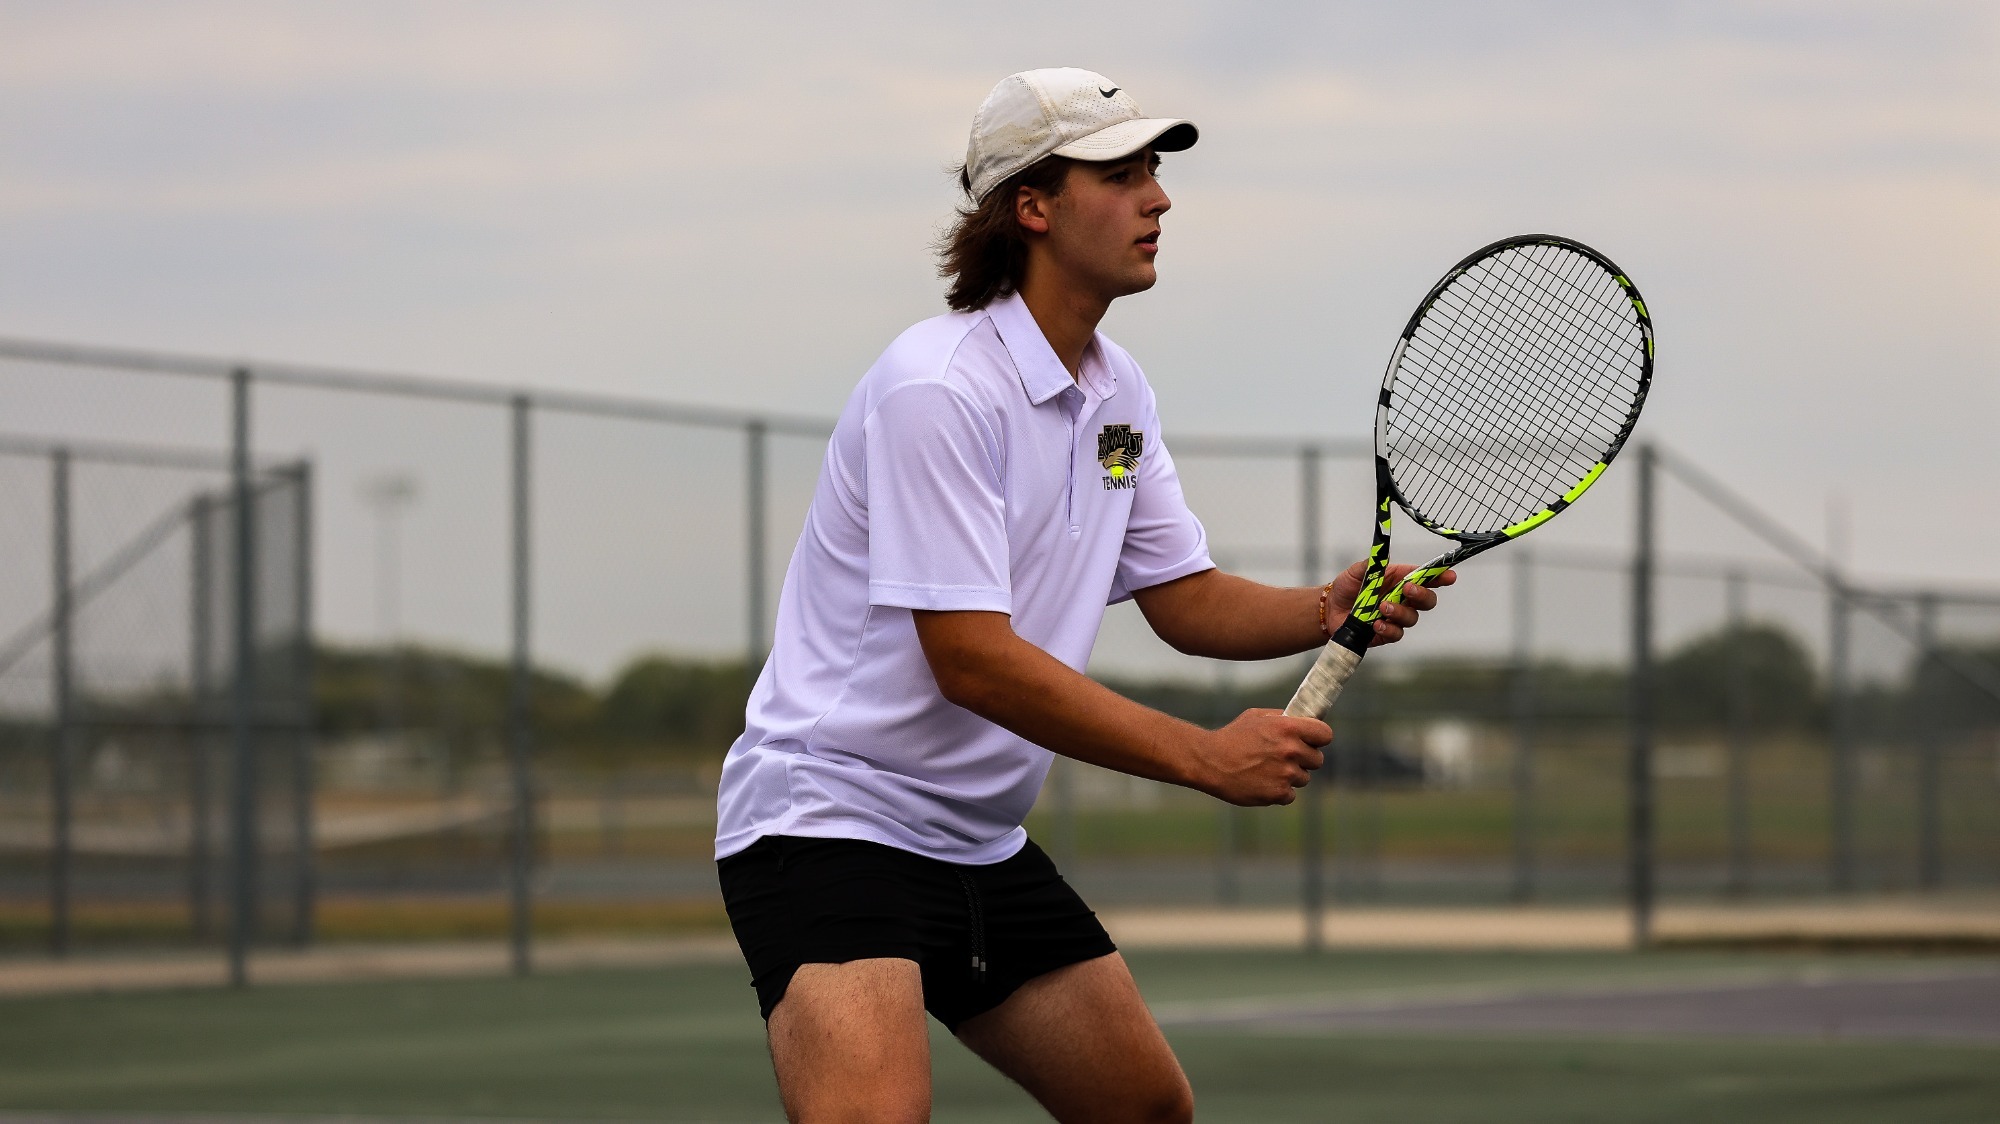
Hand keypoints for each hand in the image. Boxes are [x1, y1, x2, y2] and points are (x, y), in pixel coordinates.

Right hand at [1192, 709, 1331, 805]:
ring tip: (1267, 770)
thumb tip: (1302, 720)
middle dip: (1304, 759)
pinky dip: (1279, 791)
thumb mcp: (1256, 717)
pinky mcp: (1277, 793)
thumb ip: (1282, 719)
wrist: (1209, 761)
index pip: (1325, 735)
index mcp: (1288, 728)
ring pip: (1304, 778)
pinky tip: (1262, 782)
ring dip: (1291, 776)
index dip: (1319, 738)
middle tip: (1285, 758)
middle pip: (1317, 760)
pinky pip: (1290, 794)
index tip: (1312, 742)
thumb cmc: (1231, 737)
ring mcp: (1285, 774)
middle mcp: (1291, 750)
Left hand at [1325, 559, 1456, 646]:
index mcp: (1399, 579)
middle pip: (1427, 600)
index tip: (1450, 576)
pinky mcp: (1387, 633)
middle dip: (1422, 594)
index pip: (1425, 577)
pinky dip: (1388, 628)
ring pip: (1413, 618)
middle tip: (1407, 589)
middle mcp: (1402, 599)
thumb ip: (1371, 564)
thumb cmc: (1346, 588)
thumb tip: (1383, 556)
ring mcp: (1396, 617)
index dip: (1440, 576)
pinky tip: (1375, 624)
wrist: (1330, 610)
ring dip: (1400, 612)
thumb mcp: (1355, 571)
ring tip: (1381, 607)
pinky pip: (1397, 633)